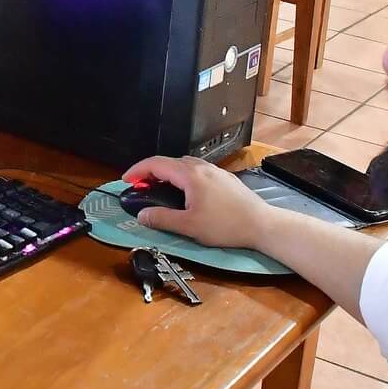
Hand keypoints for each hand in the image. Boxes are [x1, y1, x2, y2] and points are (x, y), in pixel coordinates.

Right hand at [123, 154, 277, 249]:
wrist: (261, 224)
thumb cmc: (227, 225)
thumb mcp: (189, 226)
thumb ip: (162, 219)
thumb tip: (142, 215)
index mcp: (190, 175)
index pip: (156, 164)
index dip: (137, 170)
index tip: (126, 180)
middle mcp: (202, 168)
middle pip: (169, 162)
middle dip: (150, 172)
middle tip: (140, 187)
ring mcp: (215, 172)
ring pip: (184, 166)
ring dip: (167, 174)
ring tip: (160, 191)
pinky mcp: (224, 179)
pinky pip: (196, 172)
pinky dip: (182, 178)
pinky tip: (185, 195)